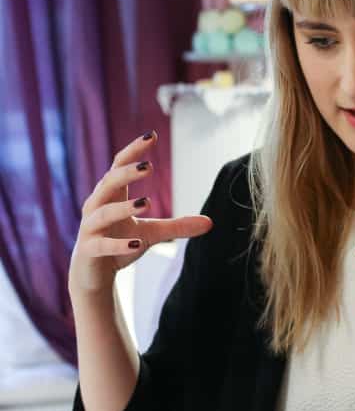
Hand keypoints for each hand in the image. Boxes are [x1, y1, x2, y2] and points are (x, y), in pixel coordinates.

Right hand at [68, 131, 213, 296]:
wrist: (94, 275)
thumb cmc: (120, 243)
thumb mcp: (152, 233)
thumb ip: (178, 226)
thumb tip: (211, 223)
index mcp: (111, 195)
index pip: (119, 165)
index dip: (134, 150)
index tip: (152, 135)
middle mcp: (97, 207)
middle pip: (108, 183)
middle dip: (127, 173)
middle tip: (150, 166)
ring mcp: (90, 229)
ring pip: (102, 213)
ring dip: (124, 207)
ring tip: (147, 202)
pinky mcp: (88, 251)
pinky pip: (101, 245)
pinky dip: (118, 244)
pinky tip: (137, 243)